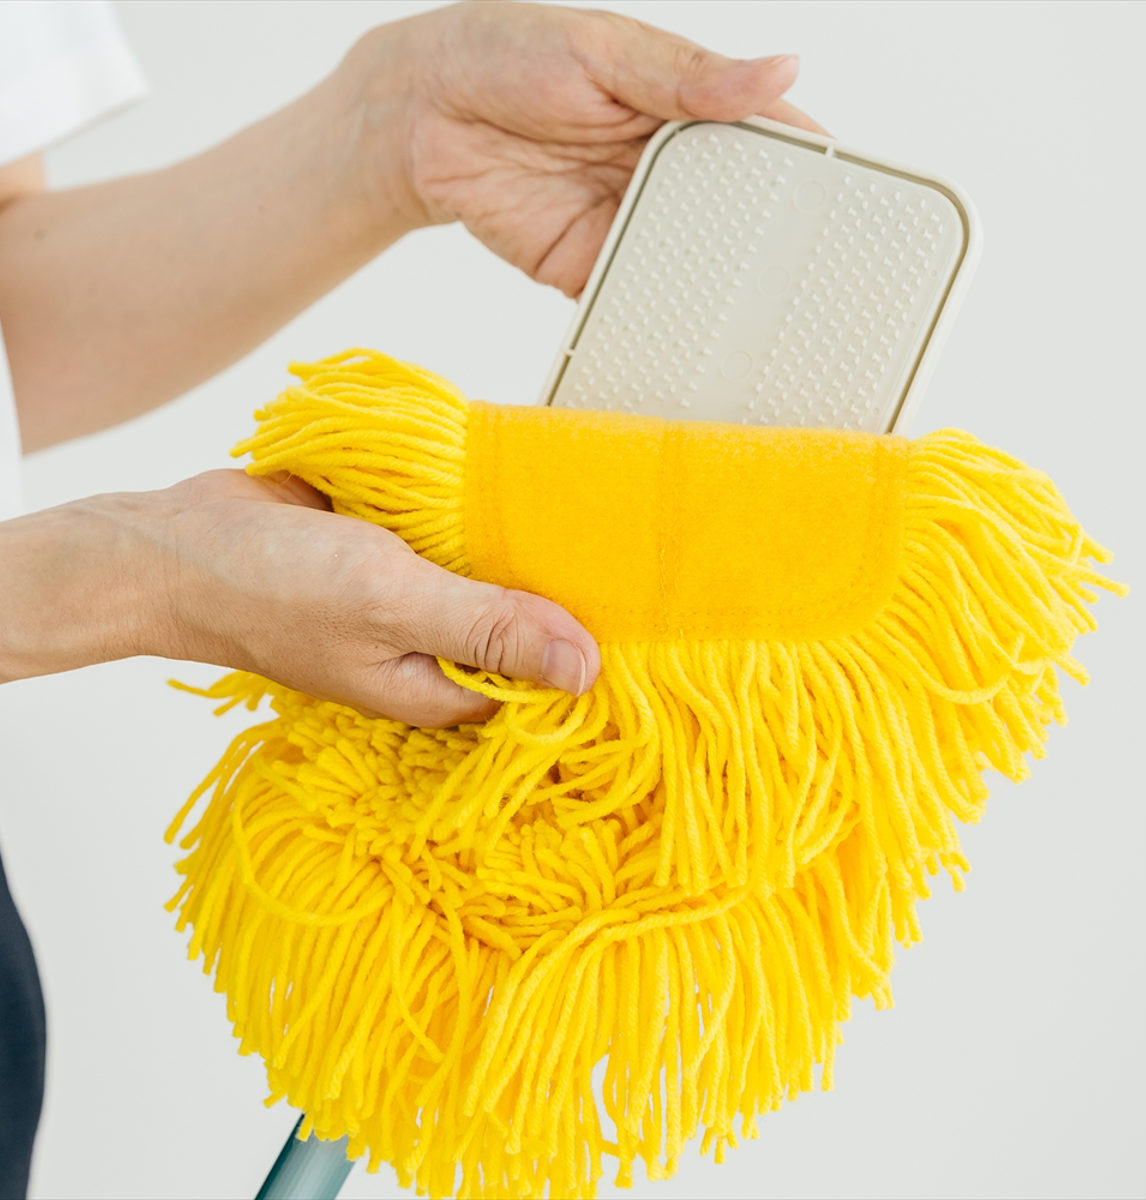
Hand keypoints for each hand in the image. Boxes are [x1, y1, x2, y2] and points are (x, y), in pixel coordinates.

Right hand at [0, 472, 600, 726]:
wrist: (178, 542)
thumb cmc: (276, 587)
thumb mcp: (394, 604)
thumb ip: (489, 629)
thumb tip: (588, 668)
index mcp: (442, 690)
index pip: (543, 689)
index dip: (593, 657)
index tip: (653, 619)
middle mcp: (436, 655)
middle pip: (524, 633)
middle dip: (568, 598)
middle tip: (640, 552)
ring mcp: (418, 605)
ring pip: (495, 583)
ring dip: (529, 554)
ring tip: (602, 513)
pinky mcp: (399, 559)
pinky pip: (459, 545)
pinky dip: (482, 523)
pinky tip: (525, 489)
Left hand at [352, 0, 826, 296]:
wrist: (422, 116)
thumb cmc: (510, 54)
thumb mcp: (606, 50)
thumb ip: (690, 76)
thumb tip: (786, 72)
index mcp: (684, 110)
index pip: (767, 142)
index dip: (816, 174)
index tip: (866, 211)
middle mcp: (667, 172)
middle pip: (740, 216)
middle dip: (782, 250)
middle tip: (833, 290)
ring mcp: (631, 224)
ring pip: (695, 265)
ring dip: (730, 296)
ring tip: (781, 331)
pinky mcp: (588, 268)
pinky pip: (635, 297)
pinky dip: (662, 320)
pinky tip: (699, 344)